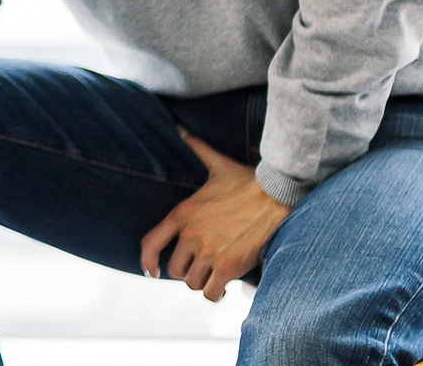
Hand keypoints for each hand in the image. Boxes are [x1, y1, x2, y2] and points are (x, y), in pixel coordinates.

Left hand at [139, 129, 290, 301]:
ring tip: (214, 272)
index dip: (147, 262)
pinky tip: (224, 287)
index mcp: (182, 214)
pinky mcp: (228, 266)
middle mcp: (190, 235)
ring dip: (203, 281)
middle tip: (201, 264)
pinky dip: (216, 294)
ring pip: (192, 282)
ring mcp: (208, 252)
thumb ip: (195, 147)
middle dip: (187, 270)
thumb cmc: (246, 179)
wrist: (275, 194)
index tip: (151, 272)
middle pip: (175, 269)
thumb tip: (179, 128)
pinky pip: (211, 293)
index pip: (150, 244)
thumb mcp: (215, 163)